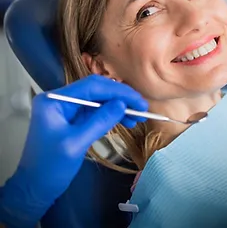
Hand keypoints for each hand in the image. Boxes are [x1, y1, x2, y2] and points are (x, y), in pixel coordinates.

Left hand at [0, 75, 147, 227]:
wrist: (34, 188)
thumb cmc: (49, 168)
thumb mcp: (76, 143)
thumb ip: (99, 121)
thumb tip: (122, 104)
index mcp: (55, 100)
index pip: (91, 86)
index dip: (117, 91)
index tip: (138, 100)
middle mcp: (61, 99)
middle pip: (96, 90)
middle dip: (120, 98)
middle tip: (141, 107)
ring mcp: (67, 109)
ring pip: (99, 101)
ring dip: (118, 107)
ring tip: (137, 117)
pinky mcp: (73, 119)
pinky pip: (96, 112)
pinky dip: (111, 115)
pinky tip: (126, 121)